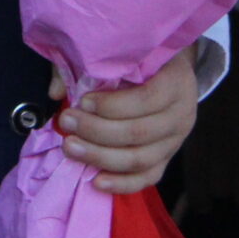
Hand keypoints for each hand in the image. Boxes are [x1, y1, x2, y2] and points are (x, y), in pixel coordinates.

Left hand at [51, 48, 196, 193]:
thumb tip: (56, 91)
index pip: (147, 99)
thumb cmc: (142, 60)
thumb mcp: (124, 53)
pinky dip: (121, 184)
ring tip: (70, 147)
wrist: (170, 73)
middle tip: (66, 122)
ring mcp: (175, 141)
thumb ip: (90, 66)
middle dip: (96, 130)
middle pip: (139, 132)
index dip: (112, 104)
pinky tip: (96, 181)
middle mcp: (181, 115)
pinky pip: (146, 178)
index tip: (82, 101)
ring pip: (140, 159)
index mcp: (175, 82)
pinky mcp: (166, 160)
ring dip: (101, 157)